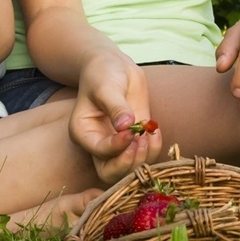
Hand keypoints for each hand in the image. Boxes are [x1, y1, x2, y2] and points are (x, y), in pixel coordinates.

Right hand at [69, 52, 160, 183]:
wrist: (115, 68)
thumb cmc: (103, 73)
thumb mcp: (106, 86)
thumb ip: (115, 106)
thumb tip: (126, 125)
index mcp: (83, 133)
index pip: (99, 151)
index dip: (117, 146)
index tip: (131, 131)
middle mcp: (98, 144)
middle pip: (110, 172)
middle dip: (128, 163)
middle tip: (140, 142)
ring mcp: (117, 145)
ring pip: (129, 170)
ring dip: (143, 157)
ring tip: (149, 134)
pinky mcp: (134, 141)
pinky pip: (145, 156)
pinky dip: (154, 149)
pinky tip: (155, 131)